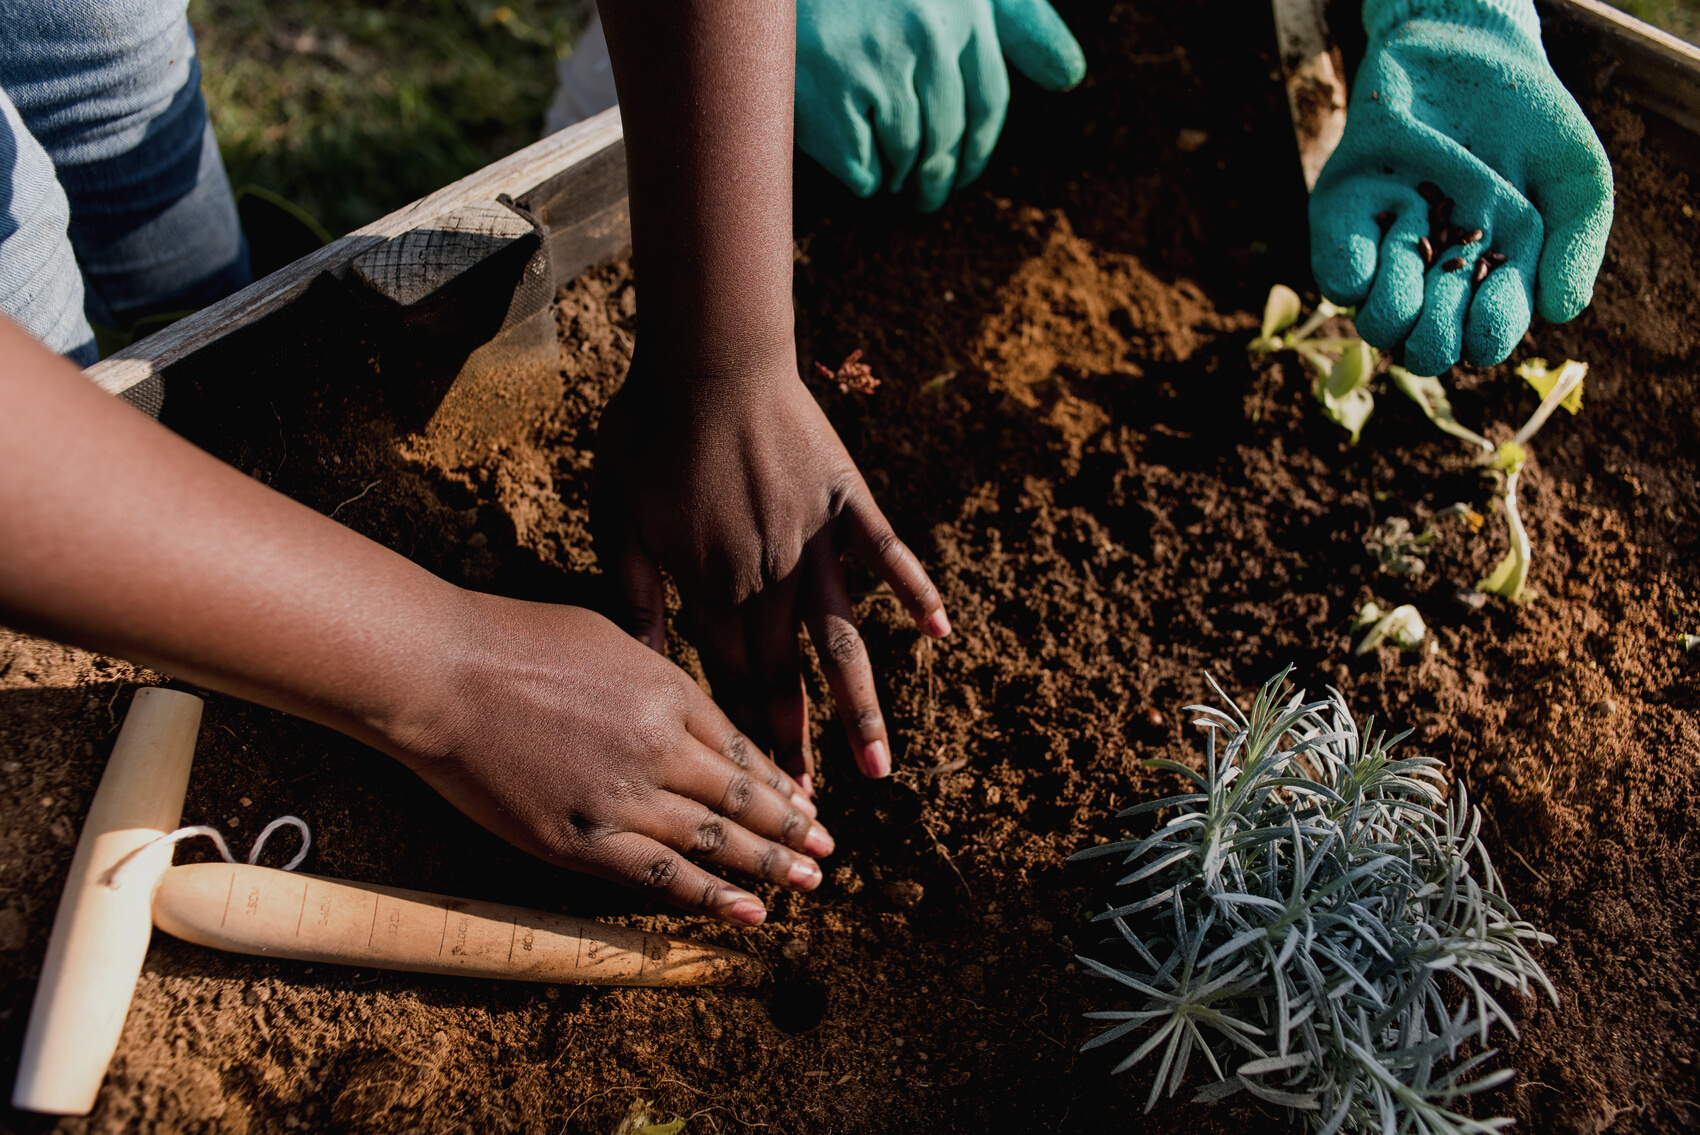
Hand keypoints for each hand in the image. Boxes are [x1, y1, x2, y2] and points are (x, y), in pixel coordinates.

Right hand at [398, 595, 831, 925]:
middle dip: (791, 827)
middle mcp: (660, 749)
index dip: (777, 781)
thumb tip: (688, 708)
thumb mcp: (608, 637)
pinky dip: (709, 896)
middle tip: (828, 848)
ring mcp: (623, 798)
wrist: (443, 674)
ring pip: (714, 840)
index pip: (740, 749)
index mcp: (670, 692)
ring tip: (807, 882)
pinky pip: (659, 876)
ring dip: (767, 864)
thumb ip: (657, 678)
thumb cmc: (514, 641)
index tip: (806, 802)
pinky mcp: (581, 841)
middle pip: (741, 798)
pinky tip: (749, 912)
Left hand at [593, 352, 949, 790]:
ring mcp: (814, 541)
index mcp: (711, 585)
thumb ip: (632, 595)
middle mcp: (770, 576)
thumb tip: (641, 667)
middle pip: (783, 675)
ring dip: (859, 708)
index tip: (752, 792)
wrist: (706, 356)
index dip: (740, 737)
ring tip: (879, 768)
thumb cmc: (648, 431)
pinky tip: (940, 633)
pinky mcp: (847, 500)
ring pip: (840, 639)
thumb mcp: (617, 516)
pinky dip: (915, 592)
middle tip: (809, 809)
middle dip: (794, 745)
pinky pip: (887, 554)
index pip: (728, 679)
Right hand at [795, 0, 1085, 211]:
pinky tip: (857, 170)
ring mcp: (881, 64)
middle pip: (950, 137)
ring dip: (901, 177)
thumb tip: (1071, 76)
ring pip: (909, 156)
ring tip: (890, 179)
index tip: (964, 174)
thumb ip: (1016, 20)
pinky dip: (864, 179)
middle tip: (927, 199)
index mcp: (966, 8)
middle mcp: (931, 34)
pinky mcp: (834, 91)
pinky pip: (864, 168)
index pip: (990, 102)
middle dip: (939, 178)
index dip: (978, 150)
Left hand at [1308, 0, 1612, 375]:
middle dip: (1438, 327)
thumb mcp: (1576, 174)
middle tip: (1451, 270)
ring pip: (1379, 323)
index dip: (1487, 334)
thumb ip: (1579, 244)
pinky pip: (1336, 280)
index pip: (1484, 341)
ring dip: (1397, 297)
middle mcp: (1437, 276)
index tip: (1494, 291)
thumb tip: (1559, 315)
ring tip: (1418, 236)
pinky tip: (1390, 218)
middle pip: (1426, 348)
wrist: (1466, 53)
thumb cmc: (1529, 121)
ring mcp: (1388, 251)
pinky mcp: (1345, 222)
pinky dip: (1357, 267)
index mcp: (1496, 277)